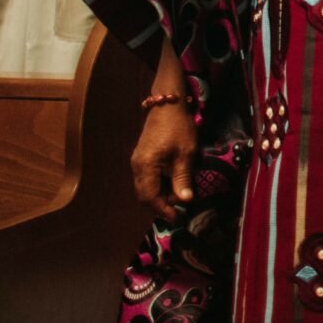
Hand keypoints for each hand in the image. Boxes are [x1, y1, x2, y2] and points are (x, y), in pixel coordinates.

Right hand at [131, 102, 198, 217]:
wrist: (167, 105)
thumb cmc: (179, 127)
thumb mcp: (186, 153)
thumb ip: (182, 177)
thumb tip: (184, 200)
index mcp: (145, 166)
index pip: (149, 197)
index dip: (162, 210)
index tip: (177, 217)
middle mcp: (137, 166)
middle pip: (144, 195)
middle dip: (161, 204)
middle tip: (180, 206)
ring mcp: (137, 162)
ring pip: (145, 188)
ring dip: (161, 195)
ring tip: (180, 194)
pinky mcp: (142, 158)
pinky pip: (147, 179)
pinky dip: (159, 185)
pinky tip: (174, 183)